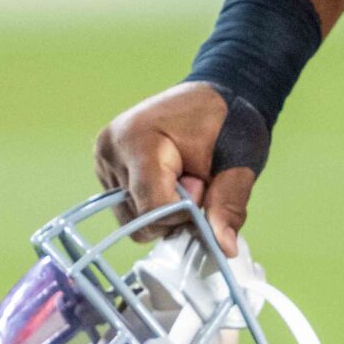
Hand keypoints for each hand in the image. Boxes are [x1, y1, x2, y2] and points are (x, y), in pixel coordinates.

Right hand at [94, 82, 256, 256]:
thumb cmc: (231, 122)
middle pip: (139, 220)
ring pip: (132, 218)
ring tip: (183, 174)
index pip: (153, 209)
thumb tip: (225, 250)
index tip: (202, 183)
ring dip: (163, 208)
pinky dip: (153, 201)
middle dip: (174, 211)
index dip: (184, 211)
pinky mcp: (107, 167)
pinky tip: (170, 176)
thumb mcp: (239, 163)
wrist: (222, 93)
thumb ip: (228, 205)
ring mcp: (104, 158)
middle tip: (196, 177)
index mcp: (137, 140)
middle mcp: (110, 149)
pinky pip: (129, 207)